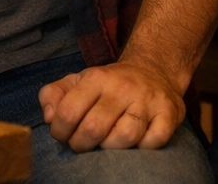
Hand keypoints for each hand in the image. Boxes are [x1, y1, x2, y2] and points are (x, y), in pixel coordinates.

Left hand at [38, 60, 183, 151]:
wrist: (154, 69)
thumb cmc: (110, 84)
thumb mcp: (79, 80)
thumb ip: (54, 94)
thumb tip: (48, 117)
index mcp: (96, 77)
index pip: (68, 111)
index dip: (60, 131)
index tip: (63, 135)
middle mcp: (122, 87)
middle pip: (94, 127)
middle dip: (81, 145)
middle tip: (81, 145)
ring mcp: (147, 100)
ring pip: (125, 135)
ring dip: (111, 148)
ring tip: (106, 144)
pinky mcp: (169, 113)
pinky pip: (155, 140)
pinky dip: (143, 147)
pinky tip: (135, 143)